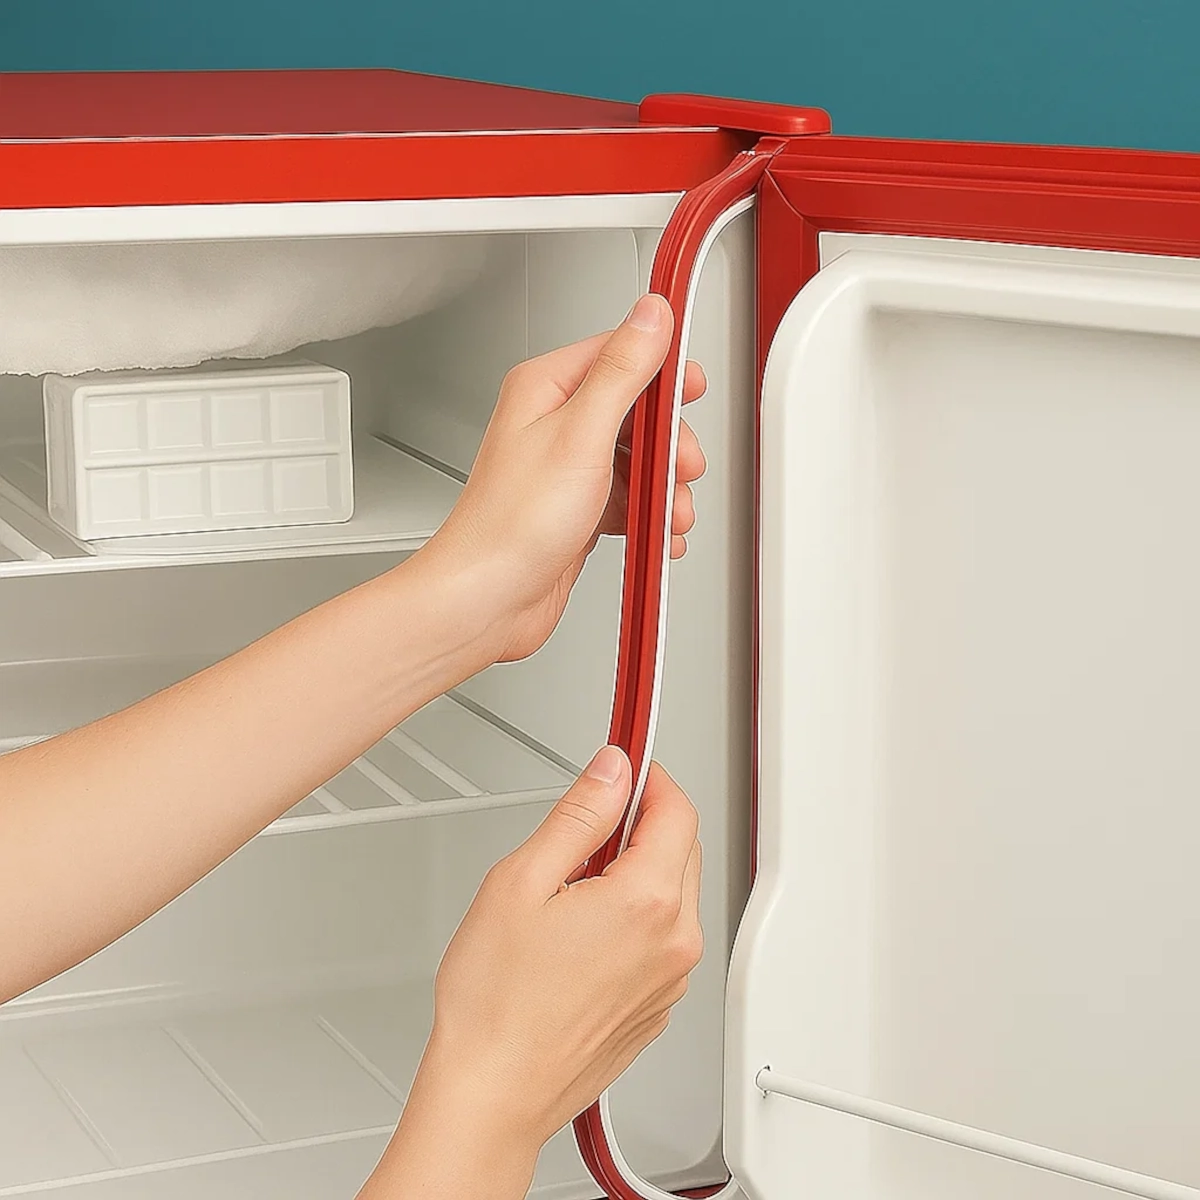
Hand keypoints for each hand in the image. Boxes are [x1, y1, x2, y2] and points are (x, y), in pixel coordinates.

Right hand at [361, 748, 702, 1198]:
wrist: (493, 1095)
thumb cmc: (496, 1003)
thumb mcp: (522, 880)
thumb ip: (579, 814)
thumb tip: (614, 771)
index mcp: (648, 901)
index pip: (676, 808)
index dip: (648, 777)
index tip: (625, 766)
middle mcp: (674, 941)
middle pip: (681, 847)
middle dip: (640, 824)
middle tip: (582, 832)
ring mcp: (671, 979)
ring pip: (674, 892)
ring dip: (637, 872)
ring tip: (570, 893)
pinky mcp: (658, 1005)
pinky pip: (662, 938)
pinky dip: (634, 918)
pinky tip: (579, 936)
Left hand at [419, 293, 706, 662]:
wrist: (487, 598)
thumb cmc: (512, 524)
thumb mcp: (580, 433)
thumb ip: (621, 371)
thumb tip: (650, 316)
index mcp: (546, 389)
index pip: (618, 354)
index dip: (663, 370)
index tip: (692, 387)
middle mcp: (555, 424)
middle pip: (637, 411)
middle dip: (669, 443)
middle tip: (682, 465)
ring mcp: (567, 468)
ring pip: (638, 460)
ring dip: (665, 487)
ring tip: (671, 512)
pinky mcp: (577, 509)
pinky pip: (629, 499)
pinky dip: (650, 515)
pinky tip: (658, 533)